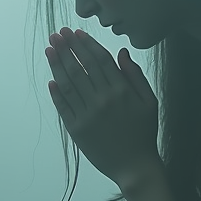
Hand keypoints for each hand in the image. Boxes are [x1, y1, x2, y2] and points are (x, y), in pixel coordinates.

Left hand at [45, 28, 159, 187]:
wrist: (134, 167)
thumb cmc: (144, 133)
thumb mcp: (149, 102)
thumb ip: (135, 76)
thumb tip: (122, 53)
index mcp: (121, 91)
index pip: (100, 60)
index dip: (86, 44)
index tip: (76, 33)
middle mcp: (103, 100)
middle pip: (81, 67)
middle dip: (69, 48)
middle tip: (58, 33)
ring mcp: (88, 115)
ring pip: (69, 84)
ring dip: (58, 64)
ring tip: (50, 48)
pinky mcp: (77, 130)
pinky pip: (64, 107)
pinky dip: (56, 92)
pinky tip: (51, 78)